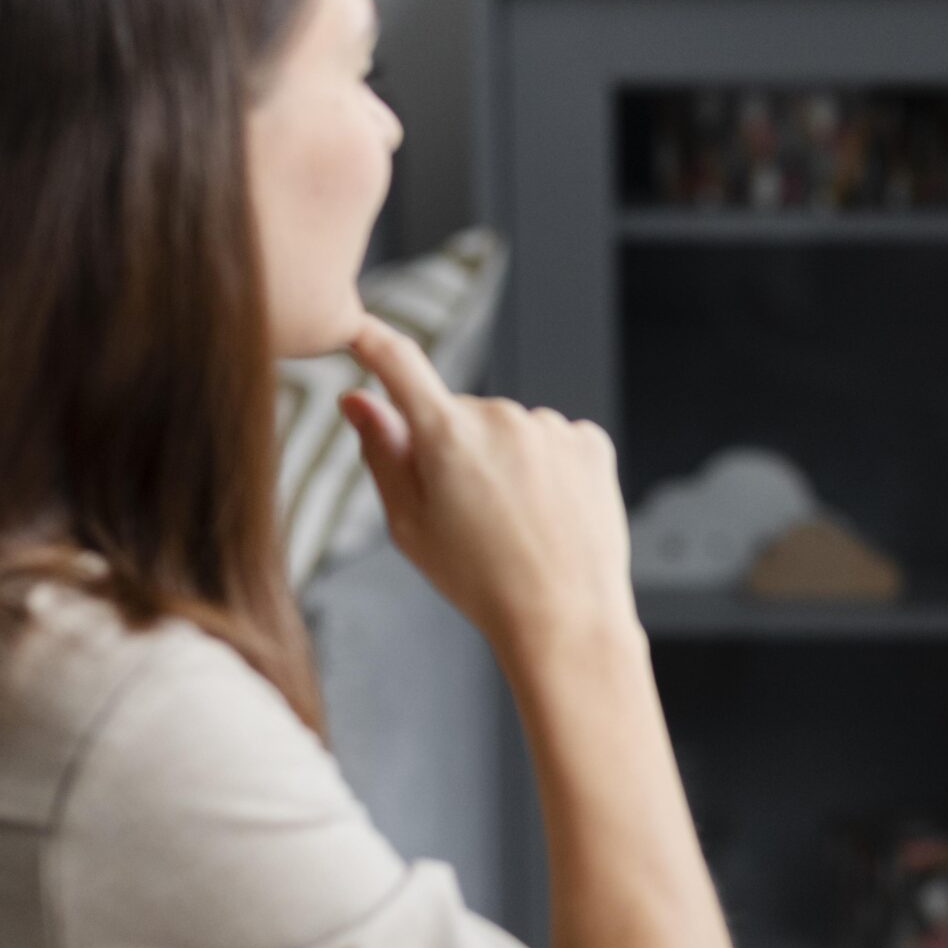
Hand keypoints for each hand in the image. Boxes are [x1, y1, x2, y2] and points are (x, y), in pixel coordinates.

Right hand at [341, 315, 638, 664]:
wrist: (566, 618)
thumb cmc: (479, 581)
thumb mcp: (409, 524)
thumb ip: (382, 454)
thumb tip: (356, 400)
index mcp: (447, 434)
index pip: (399, 365)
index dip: (373, 343)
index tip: (358, 329)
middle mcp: (502, 415)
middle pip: (460, 415)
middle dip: (455, 449)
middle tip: (467, 513)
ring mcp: (551, 426)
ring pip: (510, 430)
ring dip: (505, 460)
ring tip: (515, 523)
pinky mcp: (591, 442)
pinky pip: (553, 442)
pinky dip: (547, 469)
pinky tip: (549, 513)